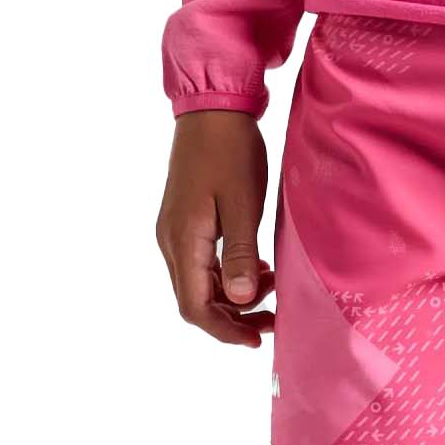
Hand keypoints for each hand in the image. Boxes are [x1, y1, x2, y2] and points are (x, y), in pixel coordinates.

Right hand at [155, 109, 273, 347]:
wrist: (212, 106)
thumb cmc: (230, 150)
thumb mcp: (242, 201)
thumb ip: (240, 252)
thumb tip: (239, 300)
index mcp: (183, 241)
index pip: (195, 307)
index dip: (224, 330)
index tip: (258, 338)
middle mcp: (172, 241)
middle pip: (196, 299)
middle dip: (233, 315)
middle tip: (273, 317)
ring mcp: (176, 230)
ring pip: (200, 281)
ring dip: (232, 292)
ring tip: (273, 284)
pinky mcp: (185, 219)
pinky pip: (202, 260)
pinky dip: (227, 271)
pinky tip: (256, 263)